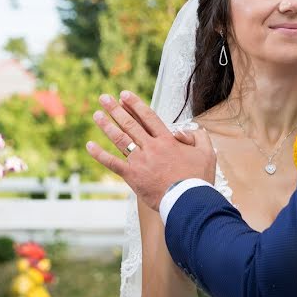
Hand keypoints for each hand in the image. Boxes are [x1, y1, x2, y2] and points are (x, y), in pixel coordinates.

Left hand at [85, 91, 216, 210]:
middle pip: (130, 123)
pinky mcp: (132, 176)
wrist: (188, 200)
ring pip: (120, 138)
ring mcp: (140, 160)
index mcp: (168, 140)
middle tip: (104, 98)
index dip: (136, 104)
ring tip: (96, 114)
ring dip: (106, 125)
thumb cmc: (199, 179)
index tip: (124, 95)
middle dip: (116, 109)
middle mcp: (151, 146)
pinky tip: (89, 145)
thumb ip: (198, 137)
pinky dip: (99, 154)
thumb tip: (183, 131)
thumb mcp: (207, 153)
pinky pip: (112, 163)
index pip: (148, 117)